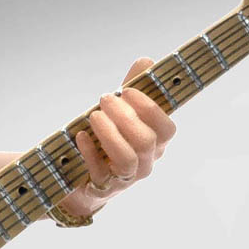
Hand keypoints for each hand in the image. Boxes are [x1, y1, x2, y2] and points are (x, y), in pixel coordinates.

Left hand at [61, 58, 176, 215]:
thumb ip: (135, 89)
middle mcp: (146, 162)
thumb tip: (146, 61)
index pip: (167, 129)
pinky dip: (90, 153)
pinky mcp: (103, 187)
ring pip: (127, 158)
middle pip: (146, 141)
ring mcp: (127, 178)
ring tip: (94, 115)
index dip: (149, 109)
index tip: (127, 91)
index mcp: (157, 142)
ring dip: (110, 133)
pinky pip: (100, 173)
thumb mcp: (123, 113)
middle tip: (105, 99)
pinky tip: (81, 136)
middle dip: (125, 116)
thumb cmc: (110, 140)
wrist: (86, 178)